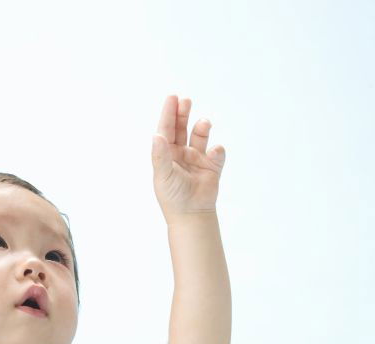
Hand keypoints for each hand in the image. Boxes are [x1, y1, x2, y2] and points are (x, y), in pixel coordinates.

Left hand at [151, 94, 225, 221]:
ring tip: (204, 123)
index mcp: (167, 154)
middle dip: (183, 114)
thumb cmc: (173, 197)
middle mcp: (181, 153)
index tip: (172, 98)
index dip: (169, 114)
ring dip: (202, 127)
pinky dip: (217, 150)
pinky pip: (217, 153)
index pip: (167, 129)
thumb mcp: (162, 175)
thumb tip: (156, 135)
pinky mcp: (212, 166)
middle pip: (182, 128)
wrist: (191, 215)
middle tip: (186, 100)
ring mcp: (197, 159)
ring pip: (200, 136)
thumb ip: (160, 155)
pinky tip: (214, 152)